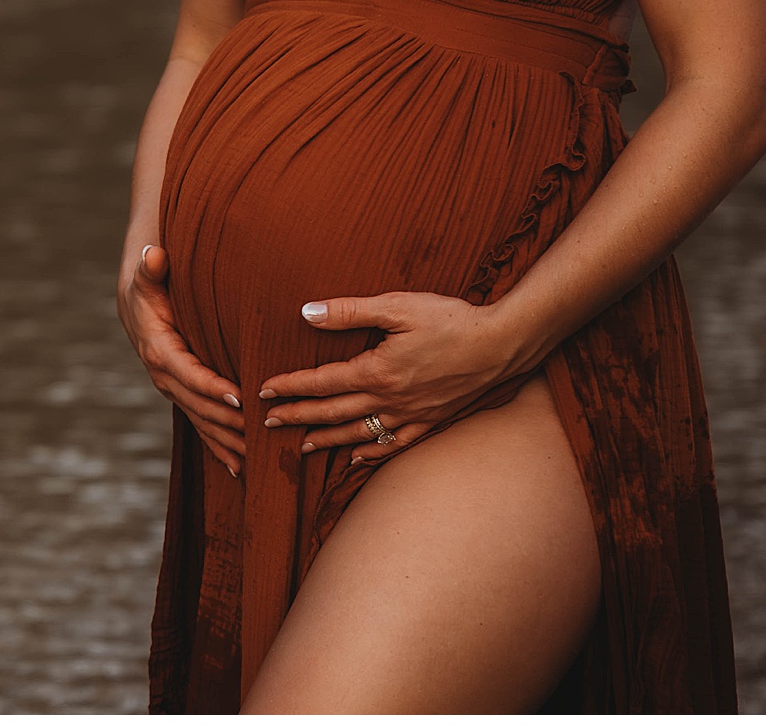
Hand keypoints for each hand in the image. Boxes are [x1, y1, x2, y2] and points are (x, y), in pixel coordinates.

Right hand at [117, 243, 245, 477]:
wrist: (135, 307)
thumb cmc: (149, 287)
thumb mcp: (148, 276)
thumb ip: (152, 268)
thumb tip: (154, 255)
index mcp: (160, 351)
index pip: (190, 373)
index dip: (213, 386)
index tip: (240, 396)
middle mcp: (165, 377)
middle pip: (200, 405)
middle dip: (229, 421)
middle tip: (262, 432)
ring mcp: (173, 391)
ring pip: (203, 421)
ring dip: (228, 441)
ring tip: (257, 460)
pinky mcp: (182, 397)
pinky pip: (201, 425)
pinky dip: (218, 446)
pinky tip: (237, 468)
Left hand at [258, 290, 532, 465]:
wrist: (500, 345)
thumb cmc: (450, 319)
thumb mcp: (397, 306)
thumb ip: (350, 311)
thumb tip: (307, 313)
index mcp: (377, 370)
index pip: (322, 382)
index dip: (291, 386)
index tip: (264, 390)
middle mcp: (390, 400)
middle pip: (333, 413)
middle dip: (297, 417)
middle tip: (267, 423)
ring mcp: (411, 416)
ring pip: (358, 435)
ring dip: (326, 441)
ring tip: (301, 447)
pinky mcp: (430, 421)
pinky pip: (393, 445)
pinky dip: (370, 454)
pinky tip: (356, 459)